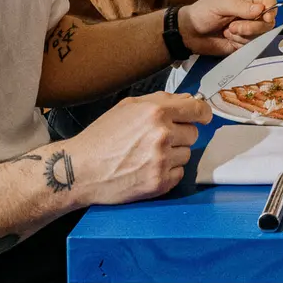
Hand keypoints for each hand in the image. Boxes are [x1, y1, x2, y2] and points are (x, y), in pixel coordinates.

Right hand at [72, 91, 209, 204]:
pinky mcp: (159, 183)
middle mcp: (162, 135)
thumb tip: (188, 100)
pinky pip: (179, 174)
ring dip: (174, 154)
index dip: (202, 113)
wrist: (80, 169)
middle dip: (180, 135)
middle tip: (158, 139)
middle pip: (194, 133)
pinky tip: (148, 169)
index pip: (198, 109)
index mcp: (156, 112)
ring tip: (148, 155)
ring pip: (187, 154)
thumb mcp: (128, 106)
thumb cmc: (101, 137)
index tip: (202, 117)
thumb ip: (161, 100)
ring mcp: (162, 161)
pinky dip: (168, 172)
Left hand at [179, 0, 277, 53]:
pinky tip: (228, 38)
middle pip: (268, 21)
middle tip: (234, 27)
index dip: (270, 9)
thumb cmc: (203, 12)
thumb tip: (261, 9)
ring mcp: (248, 28)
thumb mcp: (220, 4)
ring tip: (228, 31)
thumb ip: (241, 7)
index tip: (265, 17)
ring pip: (261, 34)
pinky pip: (251, 45)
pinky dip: (239, 42)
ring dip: (243, 34)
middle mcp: (251, 13)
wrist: (190, 33)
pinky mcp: (244, 42)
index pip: (269, 1)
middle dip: (253, 26)